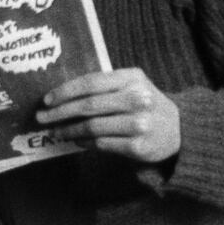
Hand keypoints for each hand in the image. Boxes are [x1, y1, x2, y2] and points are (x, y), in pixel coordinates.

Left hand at [35, 68, 179, 162]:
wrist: (180, 130)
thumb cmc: (146, 104)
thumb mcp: (132, 85)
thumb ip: (104, 86)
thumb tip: (62, 97)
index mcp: (133, 78)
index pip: (91, 82)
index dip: (65, 91)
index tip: (47, 100)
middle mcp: (137, 99)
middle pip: (88, 106)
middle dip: (60, 113)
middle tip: (42, 118)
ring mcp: (139, 124)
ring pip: (92, 127)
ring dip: (69, 131)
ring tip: (57, 132)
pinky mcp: (138, 146)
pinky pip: (102, 144)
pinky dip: (85, 143)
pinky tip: (78, 141)